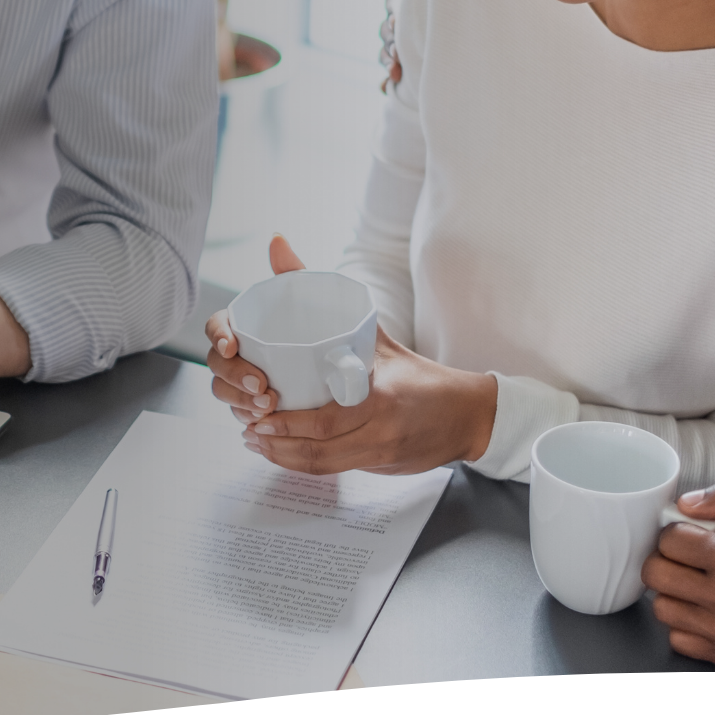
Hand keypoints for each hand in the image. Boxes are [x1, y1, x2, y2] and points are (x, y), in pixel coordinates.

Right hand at [206, 234, 308, 419]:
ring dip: (239, 402)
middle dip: (233, 377)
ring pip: (224, 393)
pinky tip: (264, 422)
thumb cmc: (324, 327)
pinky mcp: (253, 405)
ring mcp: (242, 381)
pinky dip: (248, 418)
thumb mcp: (312, 298)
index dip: (219, 337)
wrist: (351, 368)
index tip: (235, 347)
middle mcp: (238, 353)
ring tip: (269, 406)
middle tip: (262, 386)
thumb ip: (292, 270)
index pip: (216, 327)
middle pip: (216, 365)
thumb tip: (276, 237)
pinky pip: (240, 414)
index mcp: (244, 324)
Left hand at [207, 234, 495, 474]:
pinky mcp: (381, 467)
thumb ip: (320, 286)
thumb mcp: (372, 328)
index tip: (258, 409)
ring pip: (322, 464)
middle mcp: (381, 428)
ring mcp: (381, 452)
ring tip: (255, 442)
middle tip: (248, 427)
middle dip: (276, 441)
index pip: (324, 418)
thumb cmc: (414, 368)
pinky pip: (335, 471)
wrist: (466, 412)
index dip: (285, 423)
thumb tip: (277, 244)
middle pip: (318, 446)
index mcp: (379, 395)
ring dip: (282, 458)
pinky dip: (303, 465)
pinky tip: (281, 456)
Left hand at [643, 479, 714, 670]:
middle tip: (693, 552)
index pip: (669, 540)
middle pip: (656, 573)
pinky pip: (680, 640)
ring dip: (674, 589)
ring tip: (701, 579)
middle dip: (669, 555)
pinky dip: (686, 623)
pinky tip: (708, 607)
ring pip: (663, 607)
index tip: (698, 530)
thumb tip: (689, 502)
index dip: (679, 528)